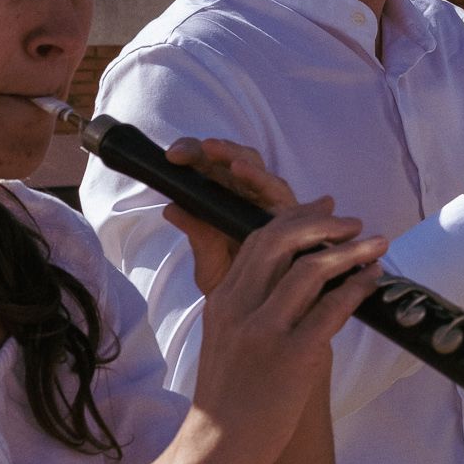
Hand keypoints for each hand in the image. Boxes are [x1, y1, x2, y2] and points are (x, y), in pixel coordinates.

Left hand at [159, 137, 299, 295]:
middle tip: (181, 153)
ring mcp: (271, 203)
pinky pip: (278, 191)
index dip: (192, 156)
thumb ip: (198, 239)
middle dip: (206, 151)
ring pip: (255, 167)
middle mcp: (250, 197)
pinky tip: (242, 170)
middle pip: (231, 160)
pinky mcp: (293, 215)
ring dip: (232, 154)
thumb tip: (171, 208)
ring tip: (211, 150)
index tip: (170, 157)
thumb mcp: (211, 267)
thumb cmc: (240, 287)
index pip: (209, 169)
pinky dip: (261, 178)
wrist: (269, 313)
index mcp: (226, 203)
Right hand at [161, 139, 385, 463]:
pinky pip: (330, 310)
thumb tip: (294, 276)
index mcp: (223, 300)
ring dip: (350, 251)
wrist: (215, 447)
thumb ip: (251, 305)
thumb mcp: (225, 338)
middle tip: (355, 223)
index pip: (259, 240)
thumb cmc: (229, 396)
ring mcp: (264, 332)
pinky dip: (356, 288)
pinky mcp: (290, 358)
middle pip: (282, 242)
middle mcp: (239, 308)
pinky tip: (372, 281)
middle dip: (324, 224)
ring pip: (310, 270)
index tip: (325, 207)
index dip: (296, 217)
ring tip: (377, 245)